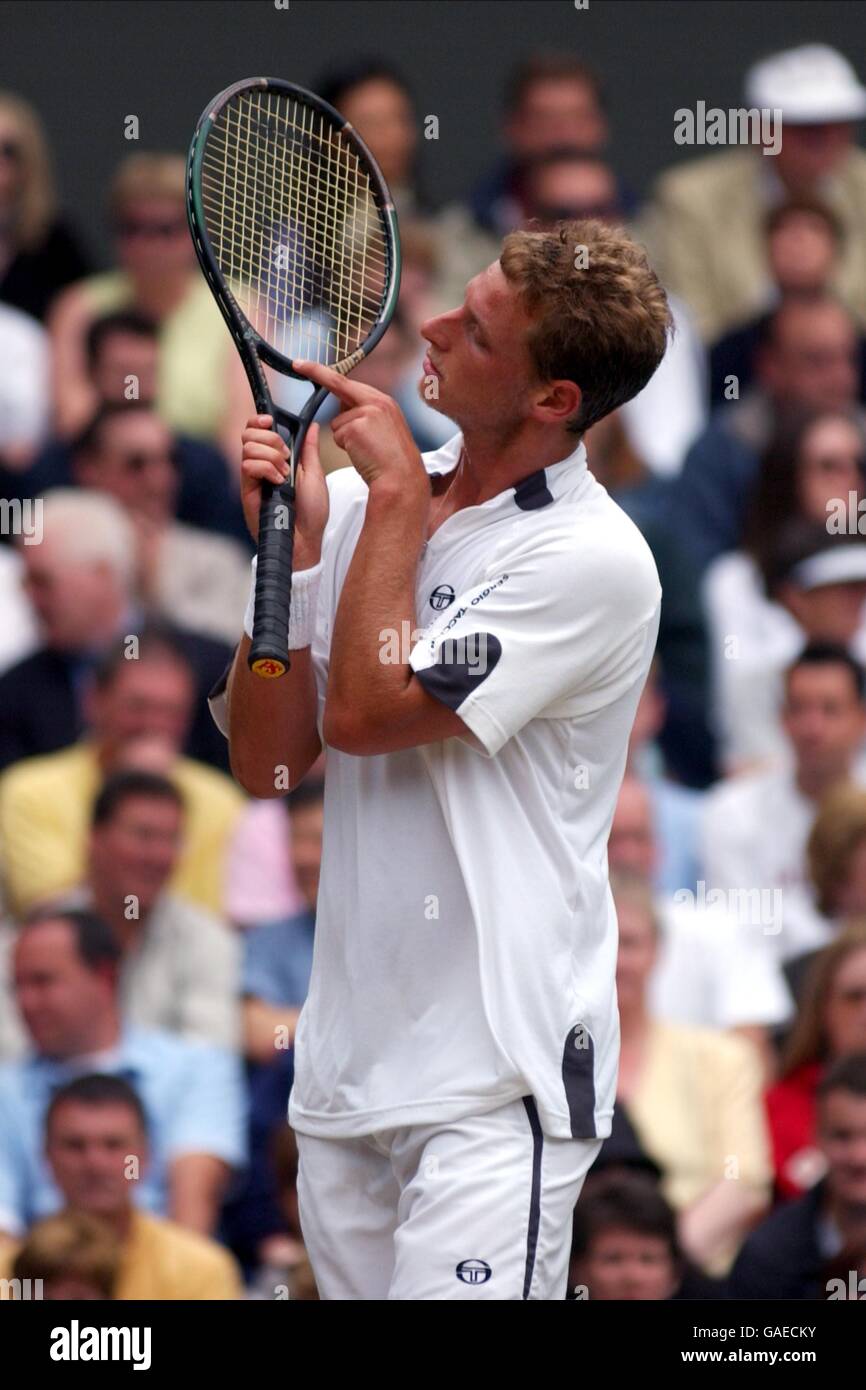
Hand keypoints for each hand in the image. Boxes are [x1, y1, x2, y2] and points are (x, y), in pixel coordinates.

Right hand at [240, 415, 328, 565]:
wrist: (306, 539)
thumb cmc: (312, 513)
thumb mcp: (315, 474)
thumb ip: (308, 449)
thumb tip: (311, 426)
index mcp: (277, 459)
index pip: (257, 431)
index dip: (259, 421)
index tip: (271, 421)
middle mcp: (261, 466)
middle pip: (249, 434)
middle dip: (271, 440)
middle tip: (286, 458)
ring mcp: (253, 478)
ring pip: (248, 448)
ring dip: (271, 457)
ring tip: (284, 476)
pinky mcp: (247, 491)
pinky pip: (248, 466)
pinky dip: (266, 469)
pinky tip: (277, 483)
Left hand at [293, 361, 428, 505]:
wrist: (402, 478)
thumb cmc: (392, 461)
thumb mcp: (384, 429)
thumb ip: (366, 414)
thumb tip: (343, 409)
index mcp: (384, 402)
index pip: (349, 382)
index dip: (324, 372)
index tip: (303, 363)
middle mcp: (377, 402)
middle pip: (338, 385)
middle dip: (316, 373)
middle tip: (297, 364)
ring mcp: (367, 413)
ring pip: (337, 422)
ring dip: (345, 438)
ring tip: (366, 449)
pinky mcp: (356, 427)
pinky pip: (338, 435)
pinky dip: (346, 447)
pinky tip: (363, 453)